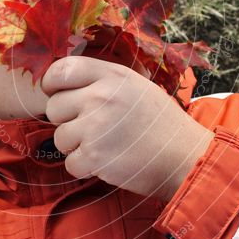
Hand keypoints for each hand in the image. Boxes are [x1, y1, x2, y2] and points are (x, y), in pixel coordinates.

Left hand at [41, 56, 214, 200]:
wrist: (185, 157)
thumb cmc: (160, 123)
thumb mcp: (136, 86)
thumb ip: (102, 80)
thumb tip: (64, 81)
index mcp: (112, 75)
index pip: (61, 70)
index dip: (52, 84)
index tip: (57, 95)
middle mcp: (101, 96)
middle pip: (54, 107)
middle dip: (67, 121)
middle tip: (92, 128)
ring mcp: (96, 126)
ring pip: (60, 137)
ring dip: (76, 147)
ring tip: (105, 145)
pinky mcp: (95, 156)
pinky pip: (70, 163)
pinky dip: (85, 168)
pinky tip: (108, 162)